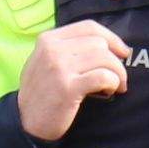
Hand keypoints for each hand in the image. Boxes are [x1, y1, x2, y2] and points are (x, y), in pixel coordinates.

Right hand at [14, 23, 134, 144]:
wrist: (26, 121)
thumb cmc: (41, 92)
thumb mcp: (45, 61)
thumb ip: (68, 48)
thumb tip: (105, 45)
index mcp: (49, 39)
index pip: (89, 27)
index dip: (112, 38)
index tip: (122, 52)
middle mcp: (53, 50)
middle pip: (99, 43)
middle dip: (116, 60)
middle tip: (118, 76)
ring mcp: (60, 68)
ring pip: (105, 58)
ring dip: (118, 73)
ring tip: (116, 85)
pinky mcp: (69, 88)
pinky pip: (103, 77)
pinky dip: (113, 83)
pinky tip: (110, 91)